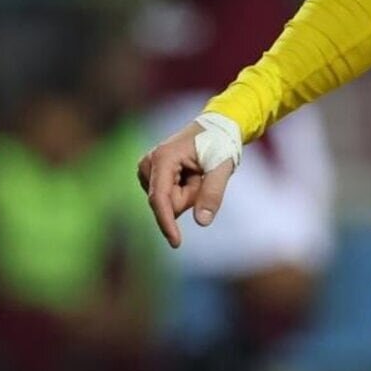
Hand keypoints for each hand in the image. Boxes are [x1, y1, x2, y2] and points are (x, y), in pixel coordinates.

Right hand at [137, 121, 234, 248]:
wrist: (215, 128)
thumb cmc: (220, 143)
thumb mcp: (223, 166)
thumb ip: (212, 193)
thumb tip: (202, 222)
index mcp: (163, 158)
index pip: (159, 198)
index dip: (166, 222)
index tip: (176, 242)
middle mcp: (149, 163)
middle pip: (167, 202)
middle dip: (189, 197)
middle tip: (202, 174)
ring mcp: (147, 169)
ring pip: (168, 202)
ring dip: (187, 193)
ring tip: (197, 172)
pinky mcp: (151, 175)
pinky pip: (168, 198)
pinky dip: (183, 191)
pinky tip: (190, 174)